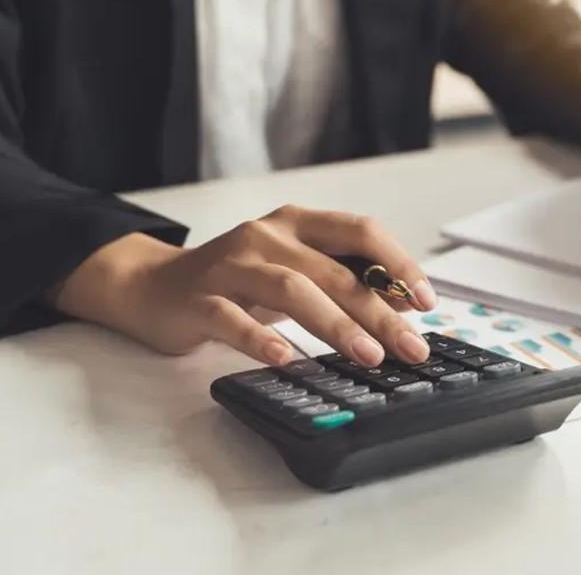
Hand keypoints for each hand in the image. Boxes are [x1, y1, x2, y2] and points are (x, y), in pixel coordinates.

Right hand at [50, 207, 438, 367]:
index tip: (427, 301)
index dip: (399, 265)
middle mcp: (267, 236)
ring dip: (335, 324)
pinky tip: (287, 358)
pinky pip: (232, 318)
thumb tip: (405, 303)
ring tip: (368, 355)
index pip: (361, 231)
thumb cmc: (238, 280)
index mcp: (298, 223)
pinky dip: (261, 338)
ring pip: (292, 290)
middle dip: (380, 311)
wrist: (153, 286)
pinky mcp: (200, 299)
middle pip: (334, 270)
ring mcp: (231, 265)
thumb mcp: (294, 268)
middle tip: (411, 347)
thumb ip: (343, 277)